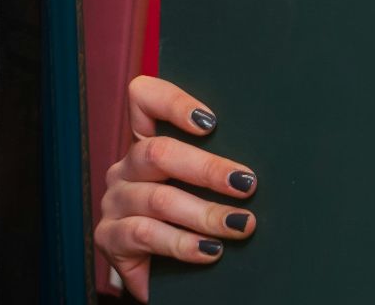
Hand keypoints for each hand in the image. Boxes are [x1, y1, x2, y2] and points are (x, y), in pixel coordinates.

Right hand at [94, 76, 259, 300]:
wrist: (162, 275)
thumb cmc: (189, 220)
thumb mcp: (202, 188)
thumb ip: (219, 168)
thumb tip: (264, 166)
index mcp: (148, 144)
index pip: (143, 100)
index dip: (173, 102)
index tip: (212, 121)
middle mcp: (126, 168)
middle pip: (159, 153)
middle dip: (209, 169)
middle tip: (247, 185)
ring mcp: (115, 202)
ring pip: (160, 199)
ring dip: (207, 213)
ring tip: (242, 224)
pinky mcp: (109, 237)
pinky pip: (147, 235)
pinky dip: (184, 244)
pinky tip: (210, 251)